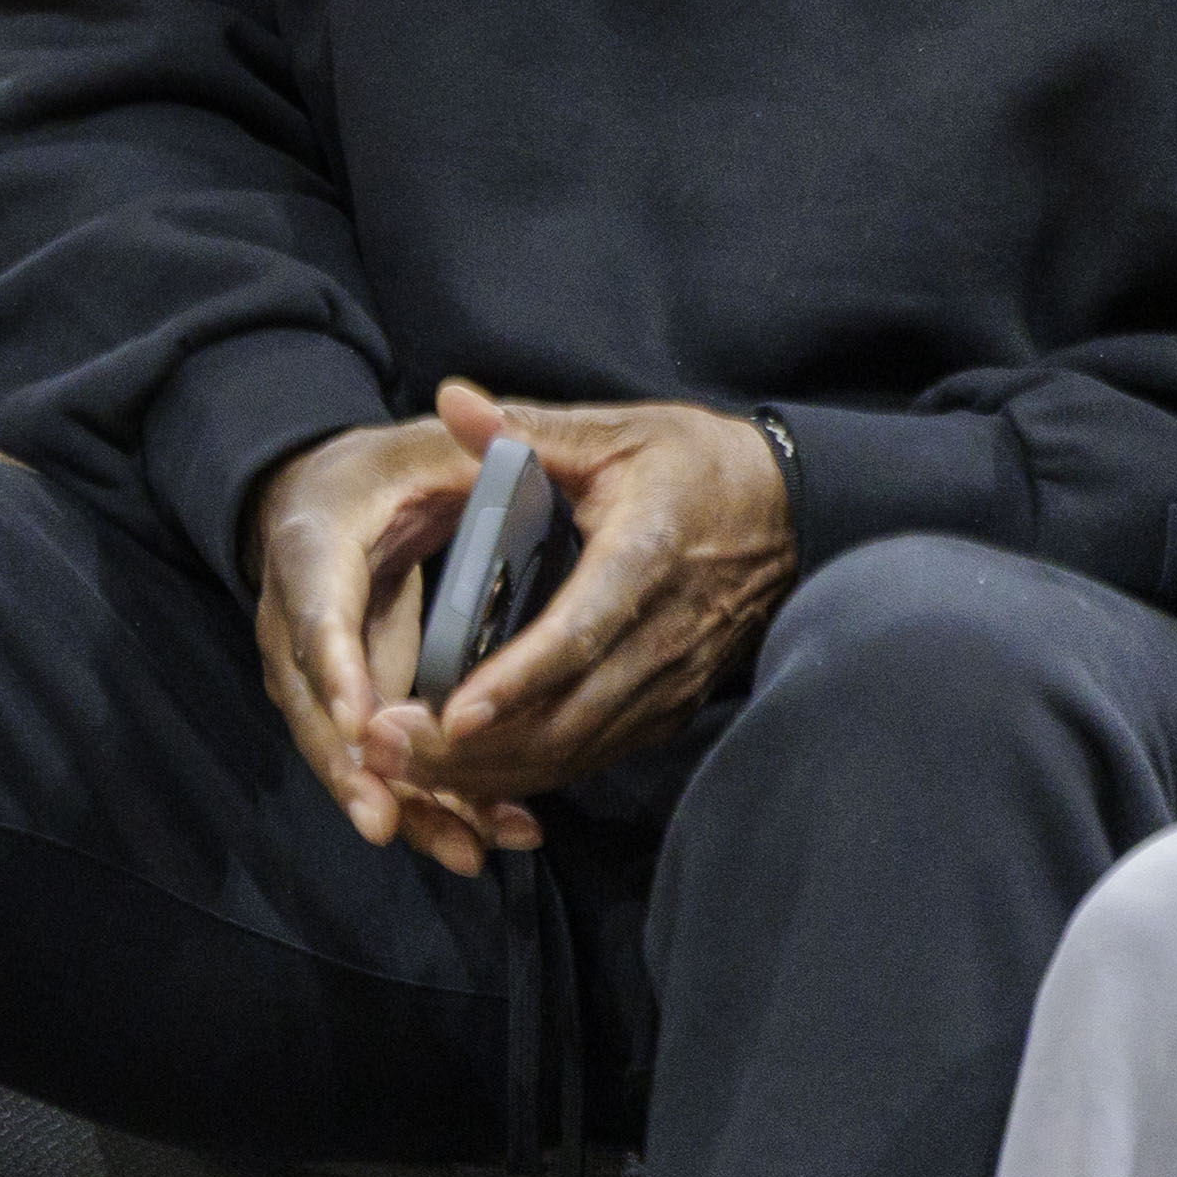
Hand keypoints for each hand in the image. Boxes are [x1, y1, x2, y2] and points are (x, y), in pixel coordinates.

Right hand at [247, 414, 528, 874]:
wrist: (322, 499)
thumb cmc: (382, 470)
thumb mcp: (419, 447)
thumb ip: (455, 439)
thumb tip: (463, 400)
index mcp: (310, 542)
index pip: (314, 608)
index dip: (334, 664)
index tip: (357, 718)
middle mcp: (292, 616)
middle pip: (312, 705)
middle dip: (352, 767)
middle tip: (388, 819)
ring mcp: (310, 670)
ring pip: (341, 748)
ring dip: (400, 803)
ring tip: (461, 850)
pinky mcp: (343, 704)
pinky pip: (374, 761)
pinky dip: (423, 802)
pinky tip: (479, 841)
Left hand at [373, 380, 798, 829]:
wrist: (789, 512)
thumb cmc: (696, 465)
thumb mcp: (616, 432)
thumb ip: (528, 428)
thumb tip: (450, 400)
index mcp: (644, 558)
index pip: (578, 634)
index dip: (517, 679)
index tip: (454, 711)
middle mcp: (661, 636)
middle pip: (566, 717)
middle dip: (475, 747)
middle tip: (387, 749)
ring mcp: (668, 680)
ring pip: (576, 749)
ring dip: (492, 771)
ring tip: (405, 770)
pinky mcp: (669, 705)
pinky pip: (594, 753)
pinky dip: (530, 773)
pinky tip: (466, 776)